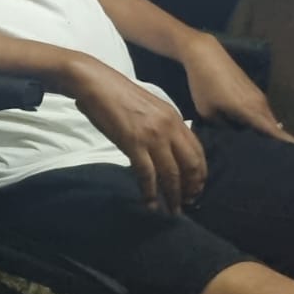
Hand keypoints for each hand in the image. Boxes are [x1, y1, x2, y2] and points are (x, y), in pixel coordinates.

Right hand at [67, 54, 205, 213]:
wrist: (94, 82)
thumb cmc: (117, 93)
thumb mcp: (149, 107)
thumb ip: (162, 125)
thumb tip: (167, 149)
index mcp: (174, 118)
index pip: (197, 152)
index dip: (199, 174)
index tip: (195, 189)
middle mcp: (168, 127)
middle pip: (190, 166)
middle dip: (191, 188)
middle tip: (187, 203)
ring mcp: (151, 136)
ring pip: (171, 174)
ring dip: (173, 196)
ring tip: (172, 211)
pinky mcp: (133, 143)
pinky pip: (147, 174)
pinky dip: (150, 192)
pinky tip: (149, 203)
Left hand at [181, 32, 293, 142]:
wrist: (204, 54)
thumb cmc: (203, 83)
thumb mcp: (207, 111)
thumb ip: (223, 128)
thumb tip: (233, 139)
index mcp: (251, 111)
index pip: (277, 133)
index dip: (289, 146)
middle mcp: (261, 105)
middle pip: (275, 130)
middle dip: (280, 146)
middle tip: (279, 164)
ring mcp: (259, 97)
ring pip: (268, 121)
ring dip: (270, 134)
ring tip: (267, 153)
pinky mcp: (253, 92)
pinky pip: (262, 113)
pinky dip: (262, 124)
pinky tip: (254, 134)